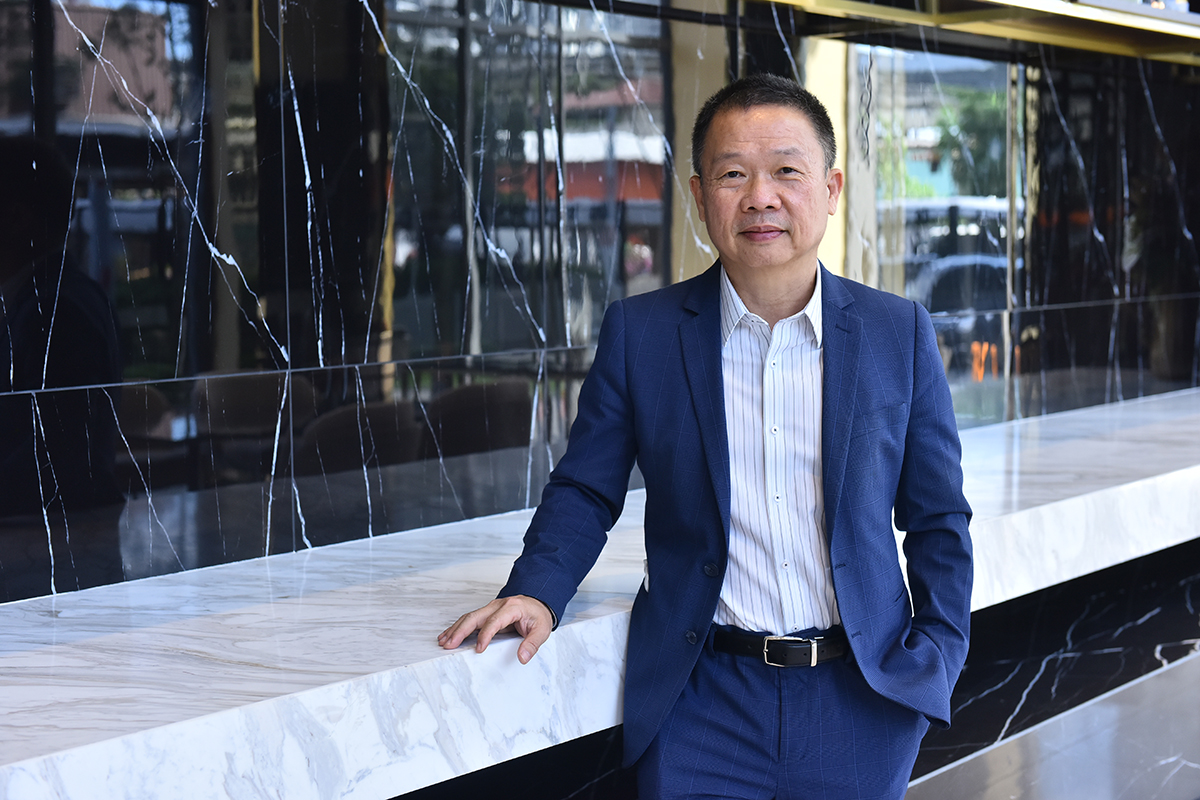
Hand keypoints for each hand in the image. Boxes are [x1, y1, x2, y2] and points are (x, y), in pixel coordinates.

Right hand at [438, 595, 552, 664]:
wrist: (538, 603)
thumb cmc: (538, 616)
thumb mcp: (542, 630)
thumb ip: (532, 643)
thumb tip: (523, 657)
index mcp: (512, 608)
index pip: (494, 621)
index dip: (485, 635)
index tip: (479, 649)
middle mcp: (498, 605)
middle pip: (475, 617)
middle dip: (460, 631)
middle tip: (449, 645)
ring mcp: (491, 608)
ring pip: (469, 617)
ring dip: (456, 629)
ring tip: (443, 641)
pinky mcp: (487, 613)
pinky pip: (470, 619)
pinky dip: (458, 627)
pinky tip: (449, 635)